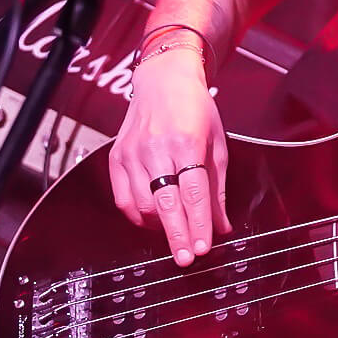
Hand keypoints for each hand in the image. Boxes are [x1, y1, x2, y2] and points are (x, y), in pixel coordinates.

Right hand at [107, 48, 230, 265]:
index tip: (203, 248)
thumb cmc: (195, 108)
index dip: (198, 224)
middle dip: (177, 235)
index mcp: (186, 141)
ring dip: (159, 225)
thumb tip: (221, 225)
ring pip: (142, 204)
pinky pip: (123, 197)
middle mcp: (155, 148)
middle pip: (165, 203)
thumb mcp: (216, 143)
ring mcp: (132, 153)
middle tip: (186, 258)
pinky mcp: (116, 157)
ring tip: (176, 233)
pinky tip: (153, 220)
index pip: (192, 192)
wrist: (162, 79)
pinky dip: (137, 215)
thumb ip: (217, 187)